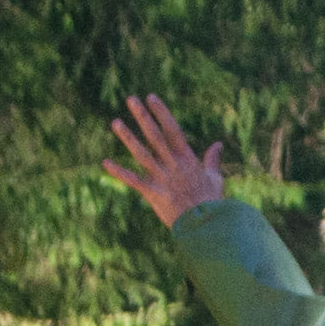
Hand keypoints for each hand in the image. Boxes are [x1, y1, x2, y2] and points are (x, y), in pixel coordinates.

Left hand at [105, 94, 225, 227]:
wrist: (207, 227)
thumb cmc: (212, 204)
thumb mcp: (215, 179)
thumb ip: (213, 160)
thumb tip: (218, 144)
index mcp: (188, 159)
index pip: (173, 130)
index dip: (161, 113)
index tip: (151, 97)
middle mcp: (173, 165)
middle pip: (155, 136)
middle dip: (143, 117)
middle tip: (131, 99)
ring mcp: (162, 179)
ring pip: (142, 154)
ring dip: (128, 138)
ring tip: (115, 122)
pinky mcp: (154, 195)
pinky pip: (134, 181)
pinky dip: (119, 173)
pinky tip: (105, 163)